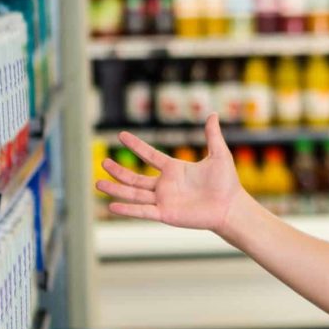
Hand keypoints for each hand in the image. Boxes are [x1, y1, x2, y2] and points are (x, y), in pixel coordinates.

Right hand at [96, 113, 245, 233]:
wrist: (231, 207)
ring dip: (116, 189)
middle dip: (118, 170)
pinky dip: (127, 209)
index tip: (122, 135)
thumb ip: (212, 135)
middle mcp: (165, 185)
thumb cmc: (226, 183)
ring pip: (133, 193)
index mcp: (175, 169)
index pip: (150, 155)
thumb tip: (214, 114)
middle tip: (103, 162)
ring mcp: (163, 200)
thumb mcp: (218, 154)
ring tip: (98, 182)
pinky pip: (142, 211)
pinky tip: (111, 206)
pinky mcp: (165, 214)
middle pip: (135, 177)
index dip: (136, 145)